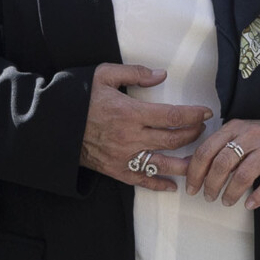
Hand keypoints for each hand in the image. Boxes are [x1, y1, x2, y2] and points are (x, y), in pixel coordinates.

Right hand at [79, 63, 211, 193]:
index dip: (193, 115)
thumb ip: (135, 73)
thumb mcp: (104, 75)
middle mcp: (131, 138)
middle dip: (193, 134)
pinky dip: (159, 184)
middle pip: (172, 140)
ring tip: (199, 159)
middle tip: (202, 129)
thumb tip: (161, 75)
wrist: (54, 125)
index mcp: (130, 113)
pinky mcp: (116, 170)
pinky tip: (173, 185)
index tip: (206, 112)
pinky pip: (141, 180)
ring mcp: (124, 157)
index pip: (172, 116)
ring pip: (163, 163)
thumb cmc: (79, 97)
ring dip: (185, 162)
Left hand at [187, 118, 259, 208]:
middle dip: (211, 184)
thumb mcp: (237, 136)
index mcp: (236, 127)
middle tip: (208, 196)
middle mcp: (252, 135)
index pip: (207, 149)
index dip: (195, 171)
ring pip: (244, 174)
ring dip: (231, 192)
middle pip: (223, 162)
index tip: (192, 187)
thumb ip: (215, 149)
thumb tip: (187, 166)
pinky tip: (249, 204)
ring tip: (226, 201)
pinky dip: (257, 197)